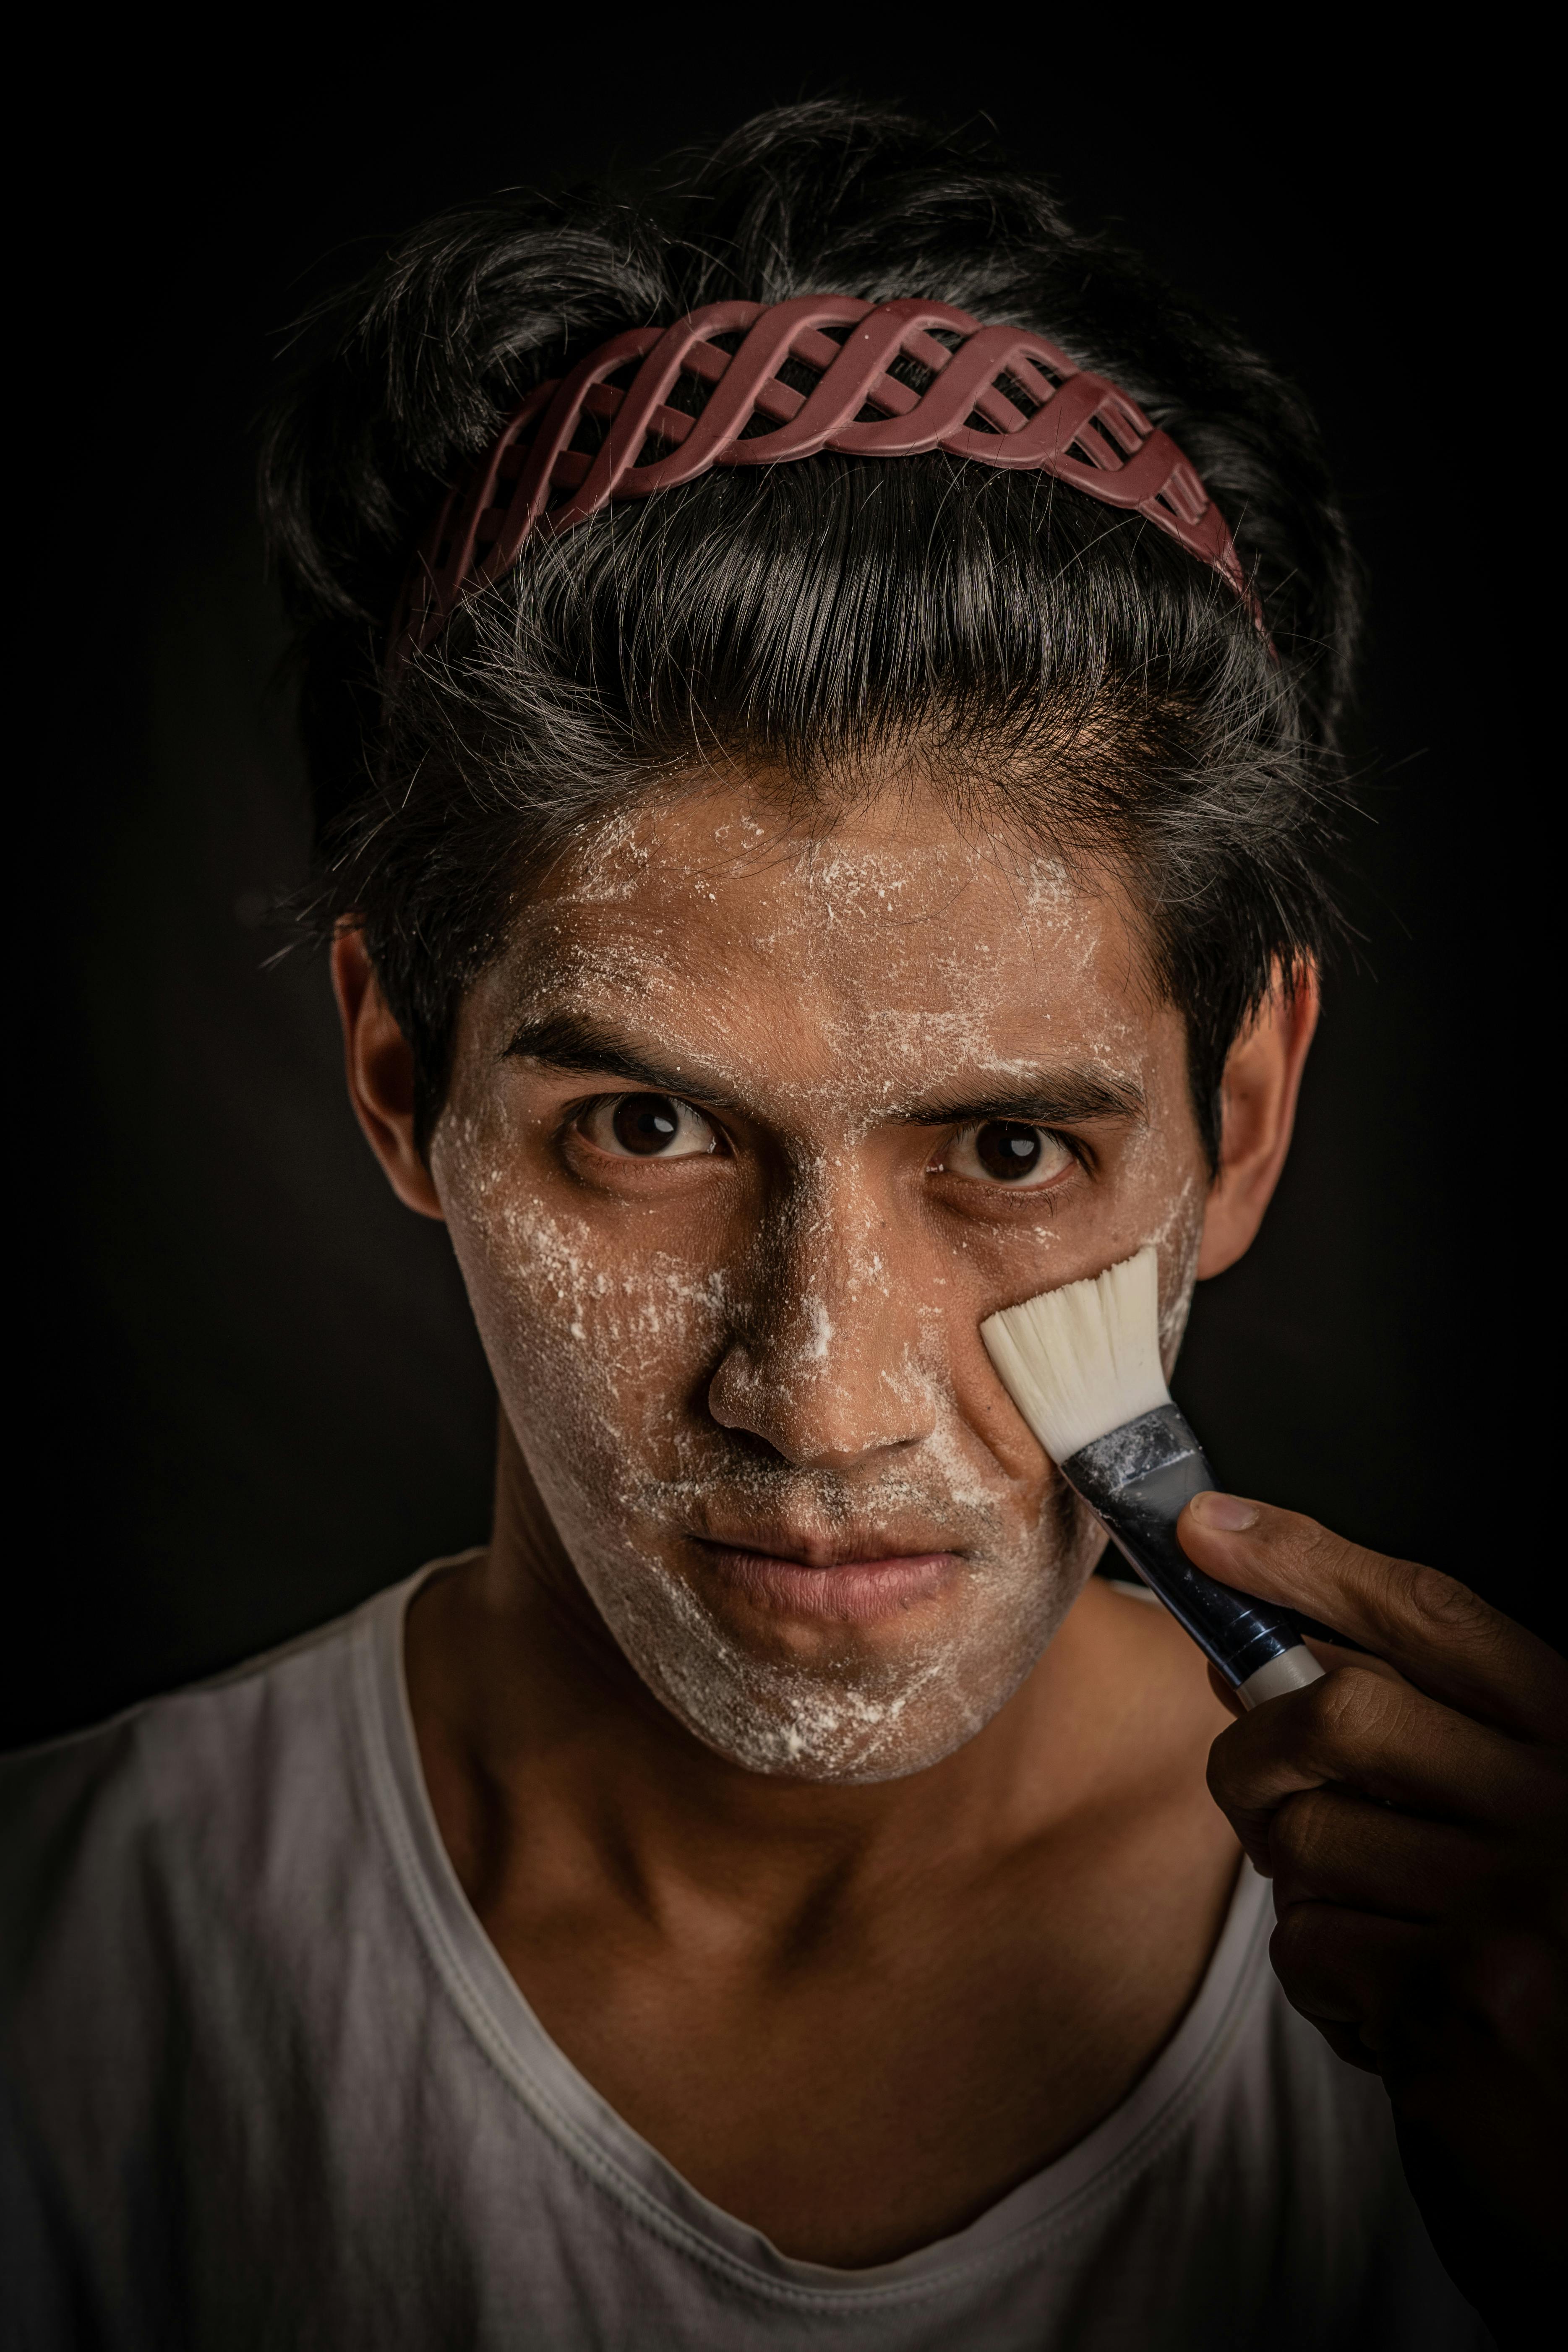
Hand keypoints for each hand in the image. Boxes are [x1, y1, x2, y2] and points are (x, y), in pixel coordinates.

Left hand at [1178, 1491, 1567, 2345]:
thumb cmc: (1565, 1950)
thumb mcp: (1538, 1818)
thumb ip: (1434, 1734)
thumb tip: (1270, 1657)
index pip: (1433, 1616)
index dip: (1310, 1558)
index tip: (1209, 1526)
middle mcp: (1560, 1809)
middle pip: (1342, 1713)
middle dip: (1259, 1749)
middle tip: (1257, 1789)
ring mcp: (1516, 1907)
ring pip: (1310, 1838)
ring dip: (1298, 1879)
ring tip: (1365, 1919)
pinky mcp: (1469, 2005)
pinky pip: (1317, 1946)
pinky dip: (1324, 1975)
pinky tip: (1388, 2003)